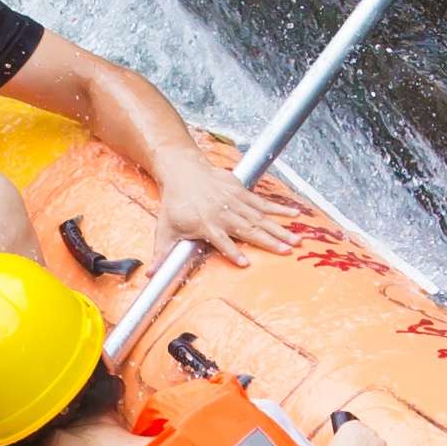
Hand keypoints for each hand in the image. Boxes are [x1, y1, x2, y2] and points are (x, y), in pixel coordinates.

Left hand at [144, 158, 288, 256]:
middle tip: (286, 251)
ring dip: (279, 229)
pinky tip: (295, 215)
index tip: (245, 263)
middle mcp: (223, 214)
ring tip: (296, 240)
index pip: (221, 241)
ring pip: (260, 218)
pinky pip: (263, 202)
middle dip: (268, 241)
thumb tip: (150, 274)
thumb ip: (162, 253)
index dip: (232, 252)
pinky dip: (279, 208)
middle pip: (248, 230)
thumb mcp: (165, 229)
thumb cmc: (175, 203)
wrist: (183, 171)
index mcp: (206, 225)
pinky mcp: (242, 191)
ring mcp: (235, 201)